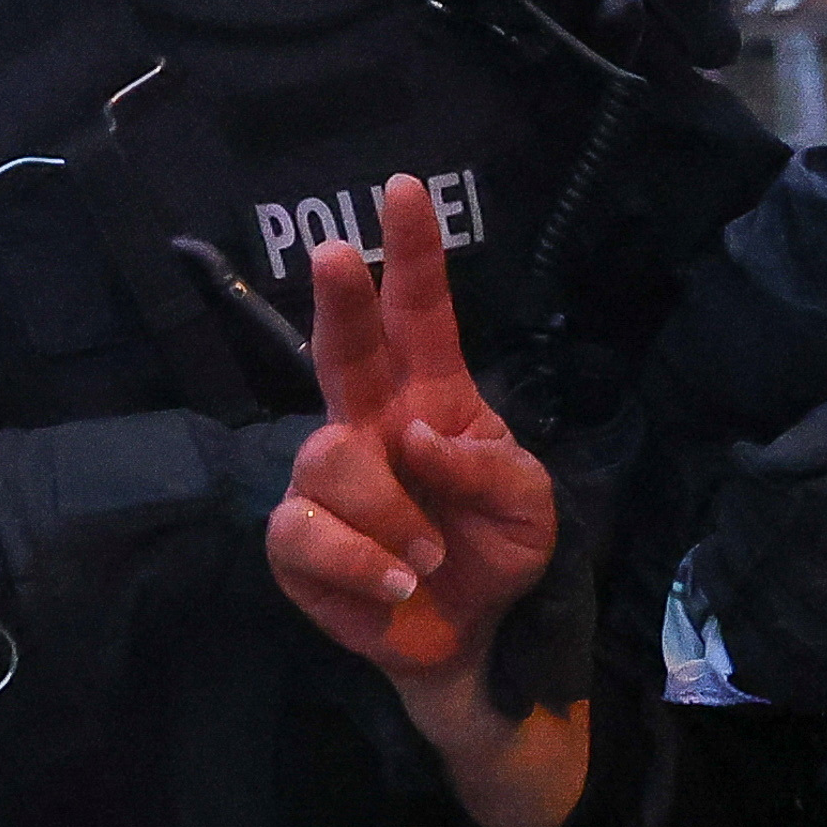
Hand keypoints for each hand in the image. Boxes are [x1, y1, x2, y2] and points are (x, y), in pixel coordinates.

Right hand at [266, 175, 554, 680]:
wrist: (475, 637)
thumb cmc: (498, 550)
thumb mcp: (530, 504)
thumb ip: (489, 465)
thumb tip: (416, 437)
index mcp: (432, 397)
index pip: (419, 314)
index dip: (412, 253)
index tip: (403, 190)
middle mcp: (371, 422)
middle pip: (344, 347)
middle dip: (340, 297)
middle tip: (336, 252)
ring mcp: (326, 478)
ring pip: (331, 460)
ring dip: (391, 515)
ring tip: (428, 558)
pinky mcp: (296, 539)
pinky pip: (305, 531)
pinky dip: (360, 562)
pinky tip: (395, 583)